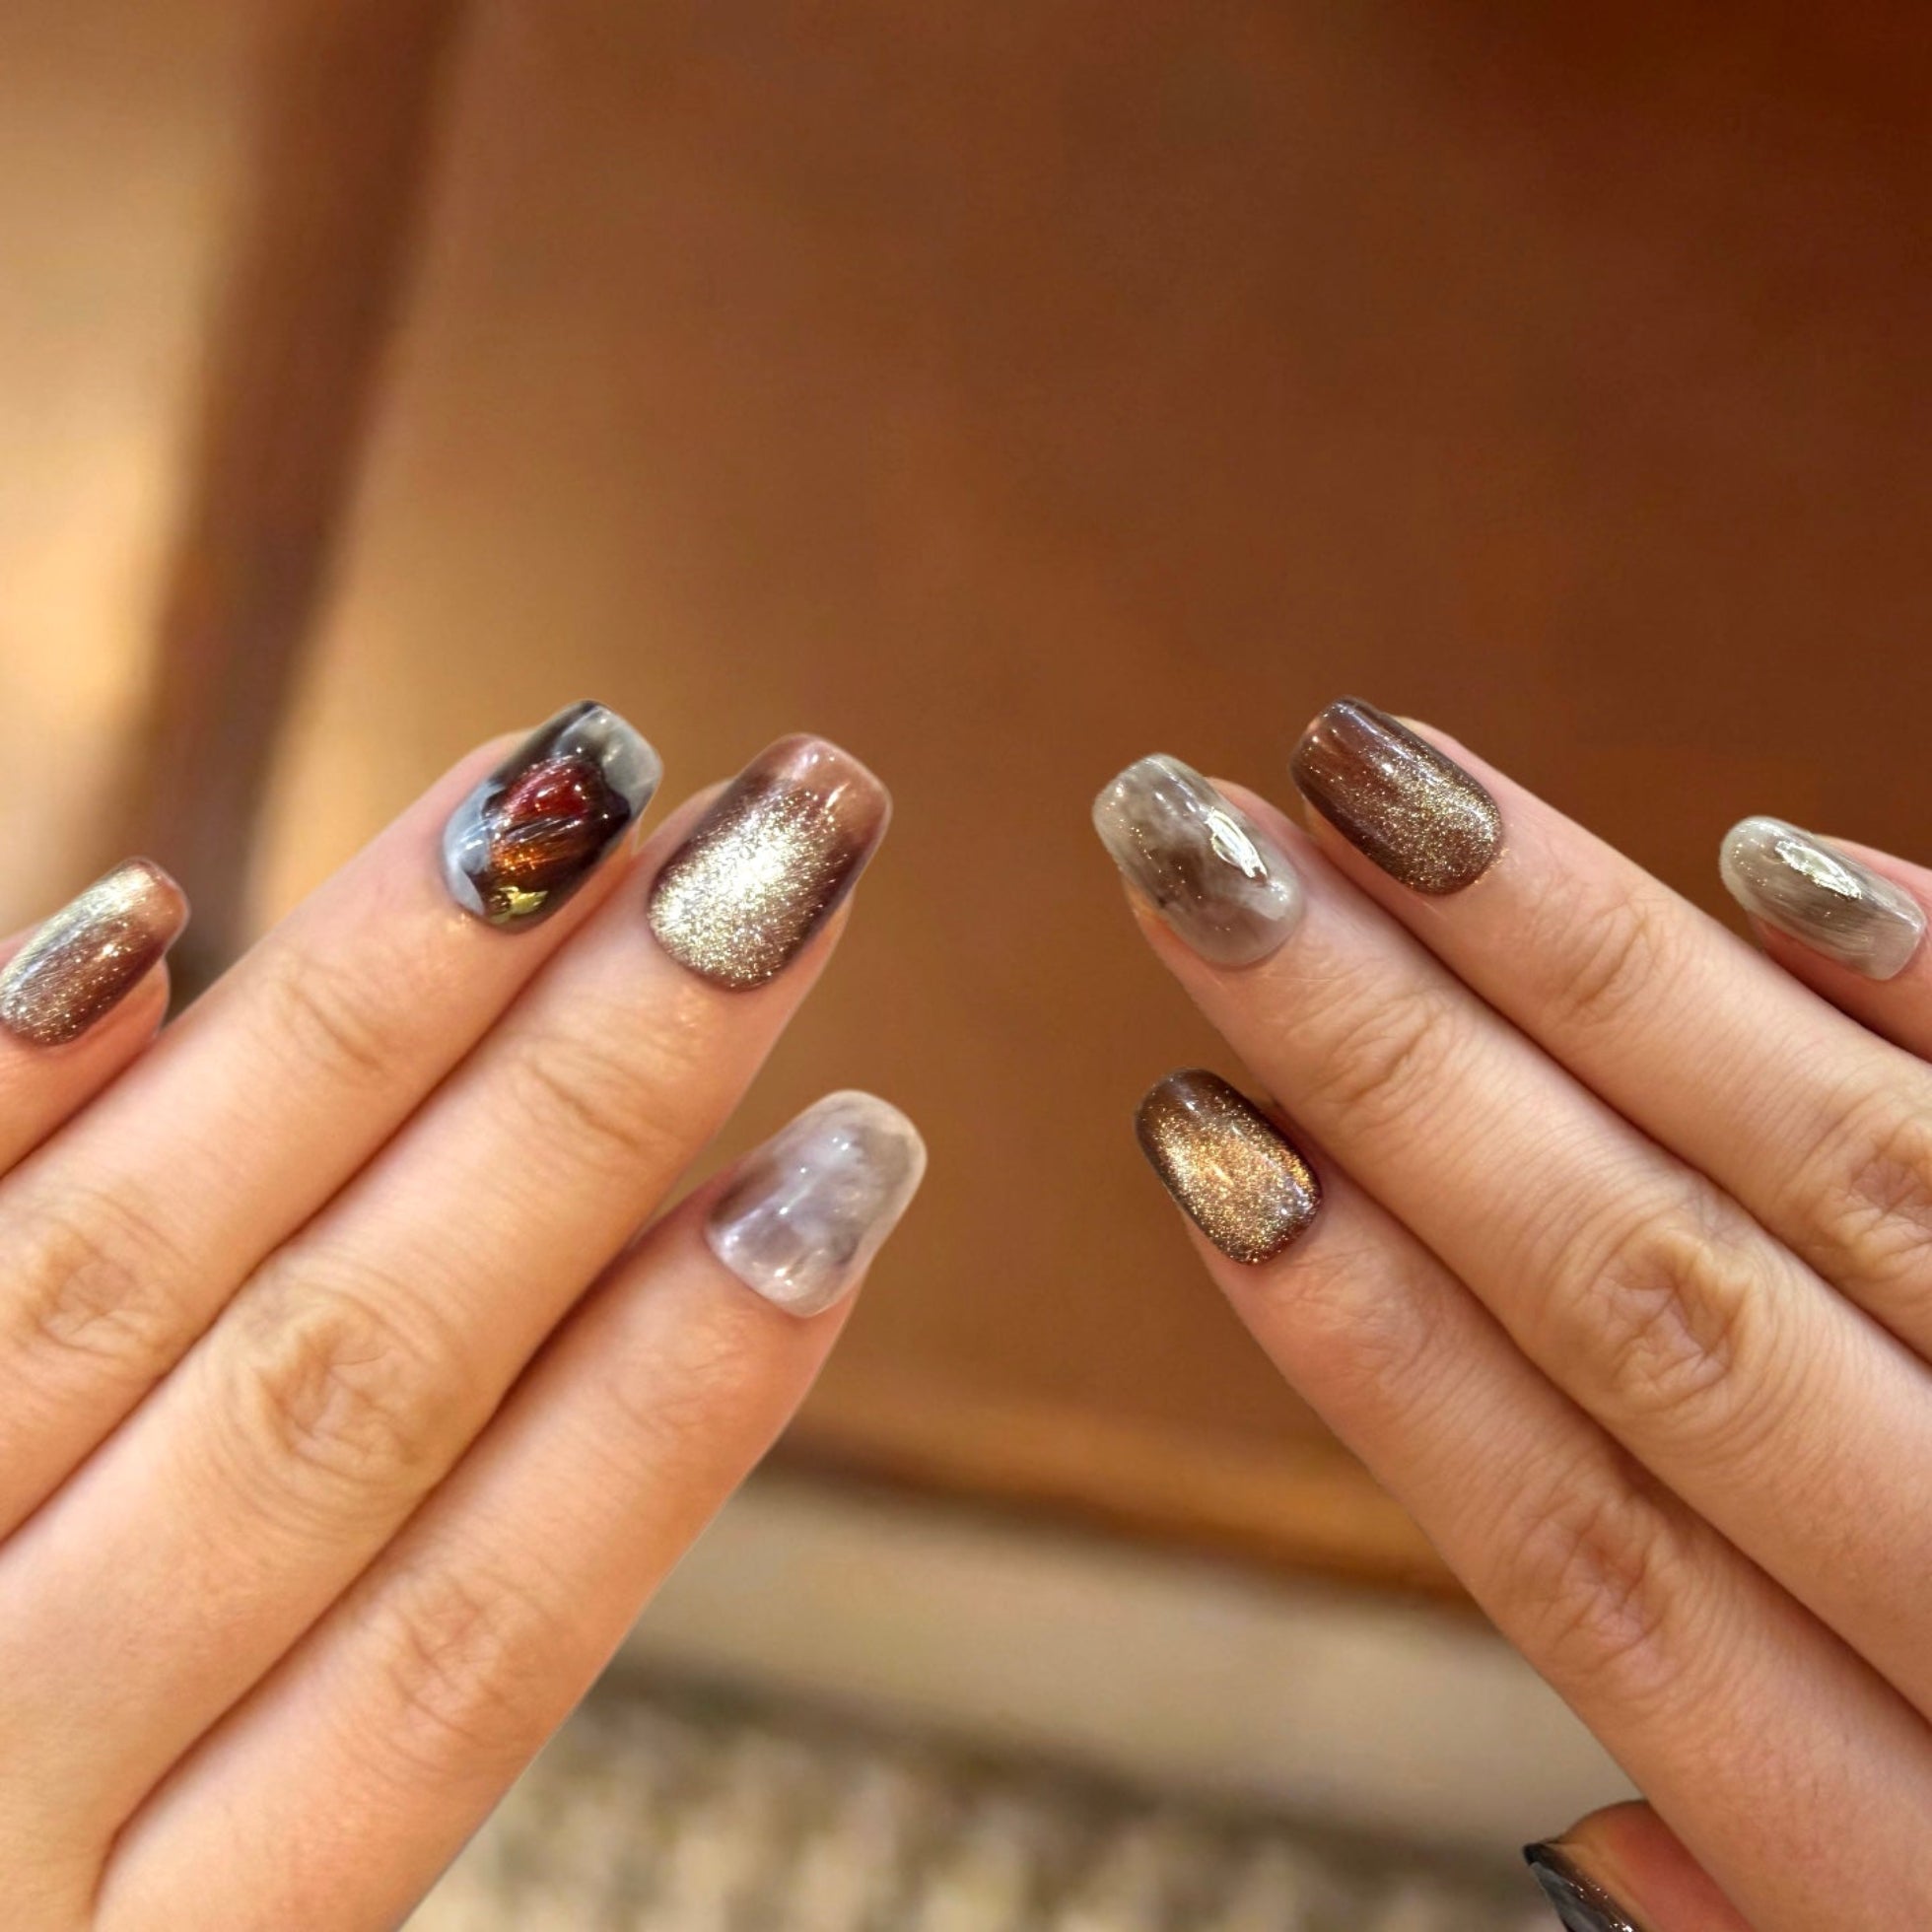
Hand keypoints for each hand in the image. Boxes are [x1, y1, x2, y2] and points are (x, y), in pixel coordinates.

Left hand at [0, 706, 922, 1930]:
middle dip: (594, 1103)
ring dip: (365, 1023)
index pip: (479, 1629)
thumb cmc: (1, 1914)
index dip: (687, 1391)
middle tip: (786, 847)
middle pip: (346, 1391)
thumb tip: (583, 1329)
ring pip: (125, 1287)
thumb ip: (333, 1741)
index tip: (857, 1157)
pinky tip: (130, 933)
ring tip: (563, 798)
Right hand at [1097, 701, 1931, 1930]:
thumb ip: (1778, 1924)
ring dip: (1595, 959)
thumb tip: (1577, 1841)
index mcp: (1921, 1860)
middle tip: (1203, 855)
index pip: (1575, 1539)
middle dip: (1394, 1063)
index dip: (1359, 1327)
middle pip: (1659, 1306)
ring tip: (1380, 783)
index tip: (1193, 1127)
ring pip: (1849, 1174)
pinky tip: (1770, 859)